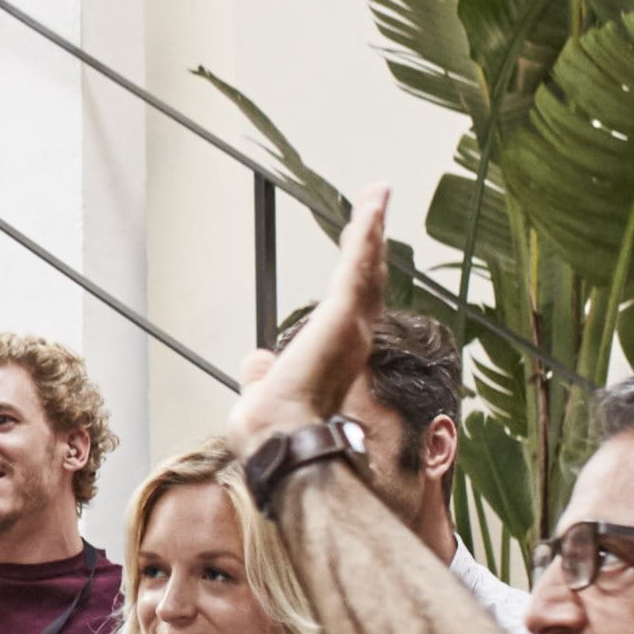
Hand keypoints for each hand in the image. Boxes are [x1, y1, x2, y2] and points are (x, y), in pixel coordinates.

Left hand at [233, 181, 394, 454]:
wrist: (282, 436)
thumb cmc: (274, 426)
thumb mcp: (264, 389)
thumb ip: (262, 372)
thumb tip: (254, 359)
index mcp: (335, 354)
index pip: (350, 306)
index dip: (358, 278)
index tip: (361, 254)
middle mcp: (352, 337)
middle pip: (367, 280)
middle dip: (372, 245)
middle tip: (377, 212)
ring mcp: (352, 324)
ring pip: (366, 267)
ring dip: (372, 229)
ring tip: (379, 197)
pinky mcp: (345, 313)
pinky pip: (358, 263)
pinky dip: (368, 232)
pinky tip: (373, 205)